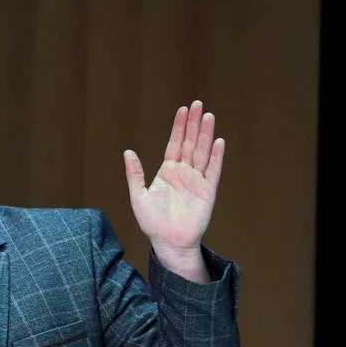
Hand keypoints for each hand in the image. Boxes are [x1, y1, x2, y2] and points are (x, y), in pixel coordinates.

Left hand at [123, 101, 225, 281]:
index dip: (178, 127)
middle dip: (193, 124)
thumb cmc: (152, 222)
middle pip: (190, 143)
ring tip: (208, 116)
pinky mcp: (208, 192)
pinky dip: (216, 157)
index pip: (175, 143)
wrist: (168, 242)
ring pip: (202, 152)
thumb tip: (127, 151)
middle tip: (197, 104)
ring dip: (205, 134)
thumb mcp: (138, 196)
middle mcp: (184, 172)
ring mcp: (197, 181)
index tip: (182, 110)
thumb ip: (135, 174)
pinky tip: (218, 142)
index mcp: (168, 171)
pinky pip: (213, 171)